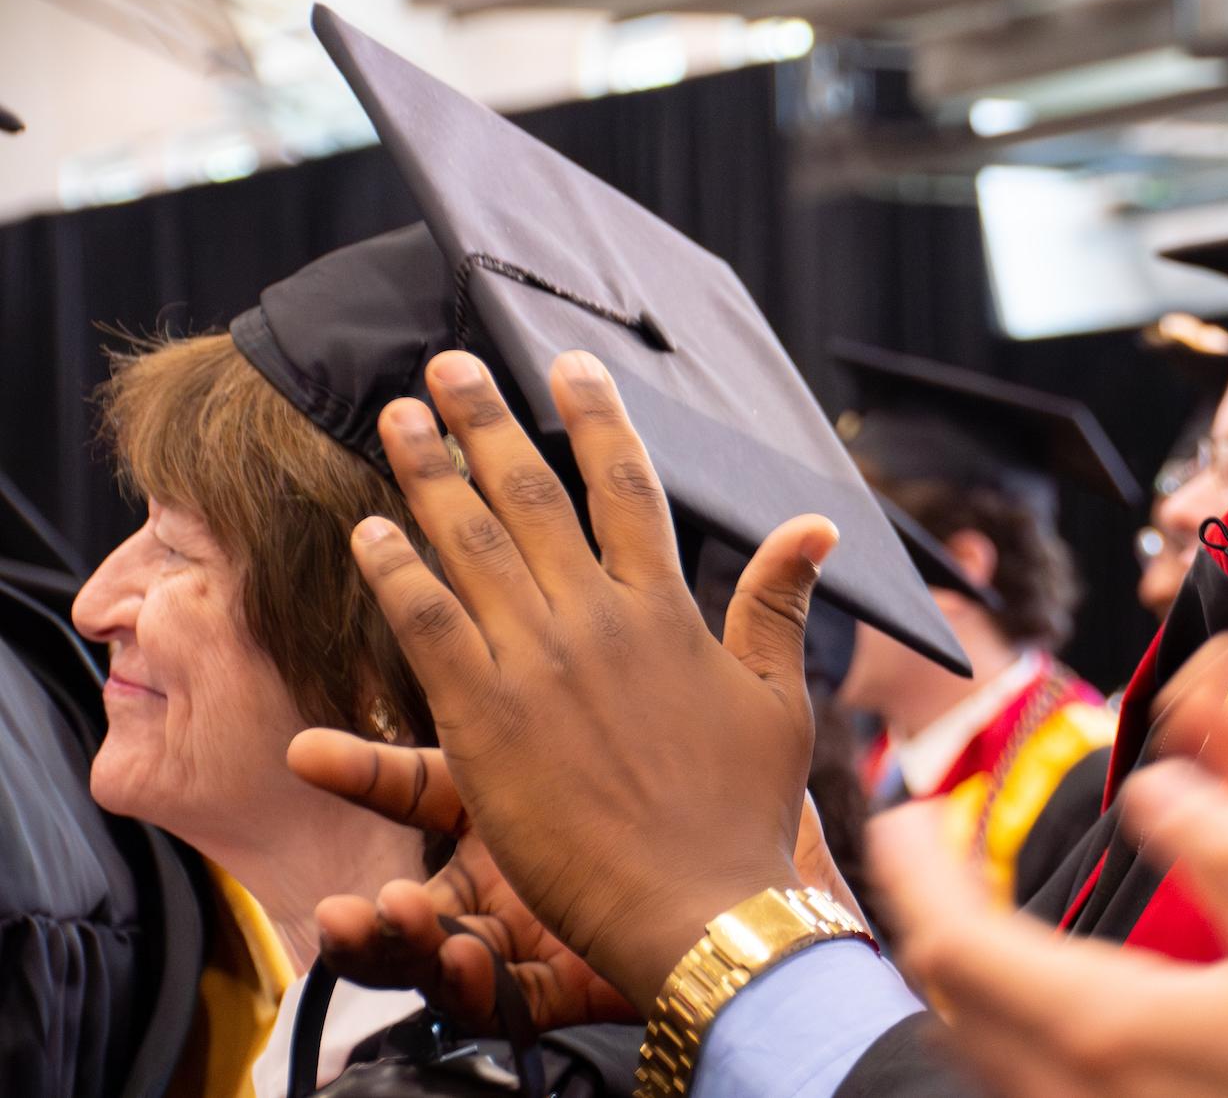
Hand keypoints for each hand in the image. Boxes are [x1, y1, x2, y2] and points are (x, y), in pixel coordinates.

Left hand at [300, 350, 836, 1012]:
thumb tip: (816, 524)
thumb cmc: (743, 812)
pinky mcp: (486, 721)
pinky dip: (397, 572)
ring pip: (471, 545)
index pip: (628, 486)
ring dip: (431, 474)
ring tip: (401, 418)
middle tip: (449, 368)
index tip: (568, 364)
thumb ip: (780, 603)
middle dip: (488, 422)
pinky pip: (429, 626)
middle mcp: (600, 619)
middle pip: (532, 496)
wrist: (699, 906)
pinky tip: (368, 529)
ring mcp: (539, 665)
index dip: (596, 418)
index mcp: (670, 609)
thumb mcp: (779, 698)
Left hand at [874, 659, 1227, 1097]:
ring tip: (971, 897)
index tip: (909, 805)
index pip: (958, 937)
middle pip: (948, 991)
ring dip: (959, 963)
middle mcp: (1071, 1093)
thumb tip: (1166, 785)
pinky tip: (1034, 993)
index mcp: (1110, 1025)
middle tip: (928, 838)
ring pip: (976, 1044)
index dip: (917, 863)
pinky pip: (1014, 1080)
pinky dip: (998, 1017)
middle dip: (924, 903)